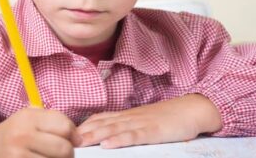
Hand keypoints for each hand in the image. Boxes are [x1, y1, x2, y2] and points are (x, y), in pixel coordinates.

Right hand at [0, 107, 81, 157]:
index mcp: (27, 117)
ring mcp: (18, 156)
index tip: (74, 140)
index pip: (64, 126)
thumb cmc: (13, 133)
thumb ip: (52, 120)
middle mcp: (22, 135)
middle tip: (63, 153)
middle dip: (68, 153)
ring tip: (49, 157)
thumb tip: (79, 138)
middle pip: (64, 149)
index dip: (74, 135)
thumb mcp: (27, 118)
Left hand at [77, 94, 221, 148]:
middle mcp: (129, 118)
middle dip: (82, 133)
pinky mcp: (153, 131)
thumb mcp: (142, 122)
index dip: (81, 126)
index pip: (98, 119)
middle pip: (101, 124)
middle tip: (64, 140)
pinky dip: (119, 140)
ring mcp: (140, 123)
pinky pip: (133, 136)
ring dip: (95, 136)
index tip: (65, 133)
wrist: (191, 110)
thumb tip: (107, 137)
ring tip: (79, 143)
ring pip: (113, 129)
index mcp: (125, 116)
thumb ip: (125, 128)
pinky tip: (108, 145)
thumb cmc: (167, 119)